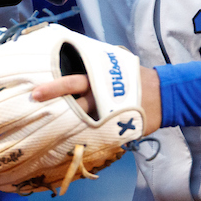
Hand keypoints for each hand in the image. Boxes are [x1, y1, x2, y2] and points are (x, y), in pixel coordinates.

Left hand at [32, 67, 162, 134]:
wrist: (164, 95)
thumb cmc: (136, 76)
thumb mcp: (117, 64)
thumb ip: (98, 66)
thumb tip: (77, 58)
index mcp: (101, 80)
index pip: (73, 82)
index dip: (54, 87)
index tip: (35, 91)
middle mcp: (102, 97)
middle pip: (75, 102)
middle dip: (55, 102)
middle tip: (35, 102)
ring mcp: (109, 114)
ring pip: (84, 121)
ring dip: (68, 124)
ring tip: (51, 128)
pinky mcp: (117, 128)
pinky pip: (98, 133)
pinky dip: (86, 136)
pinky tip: (73, 141)